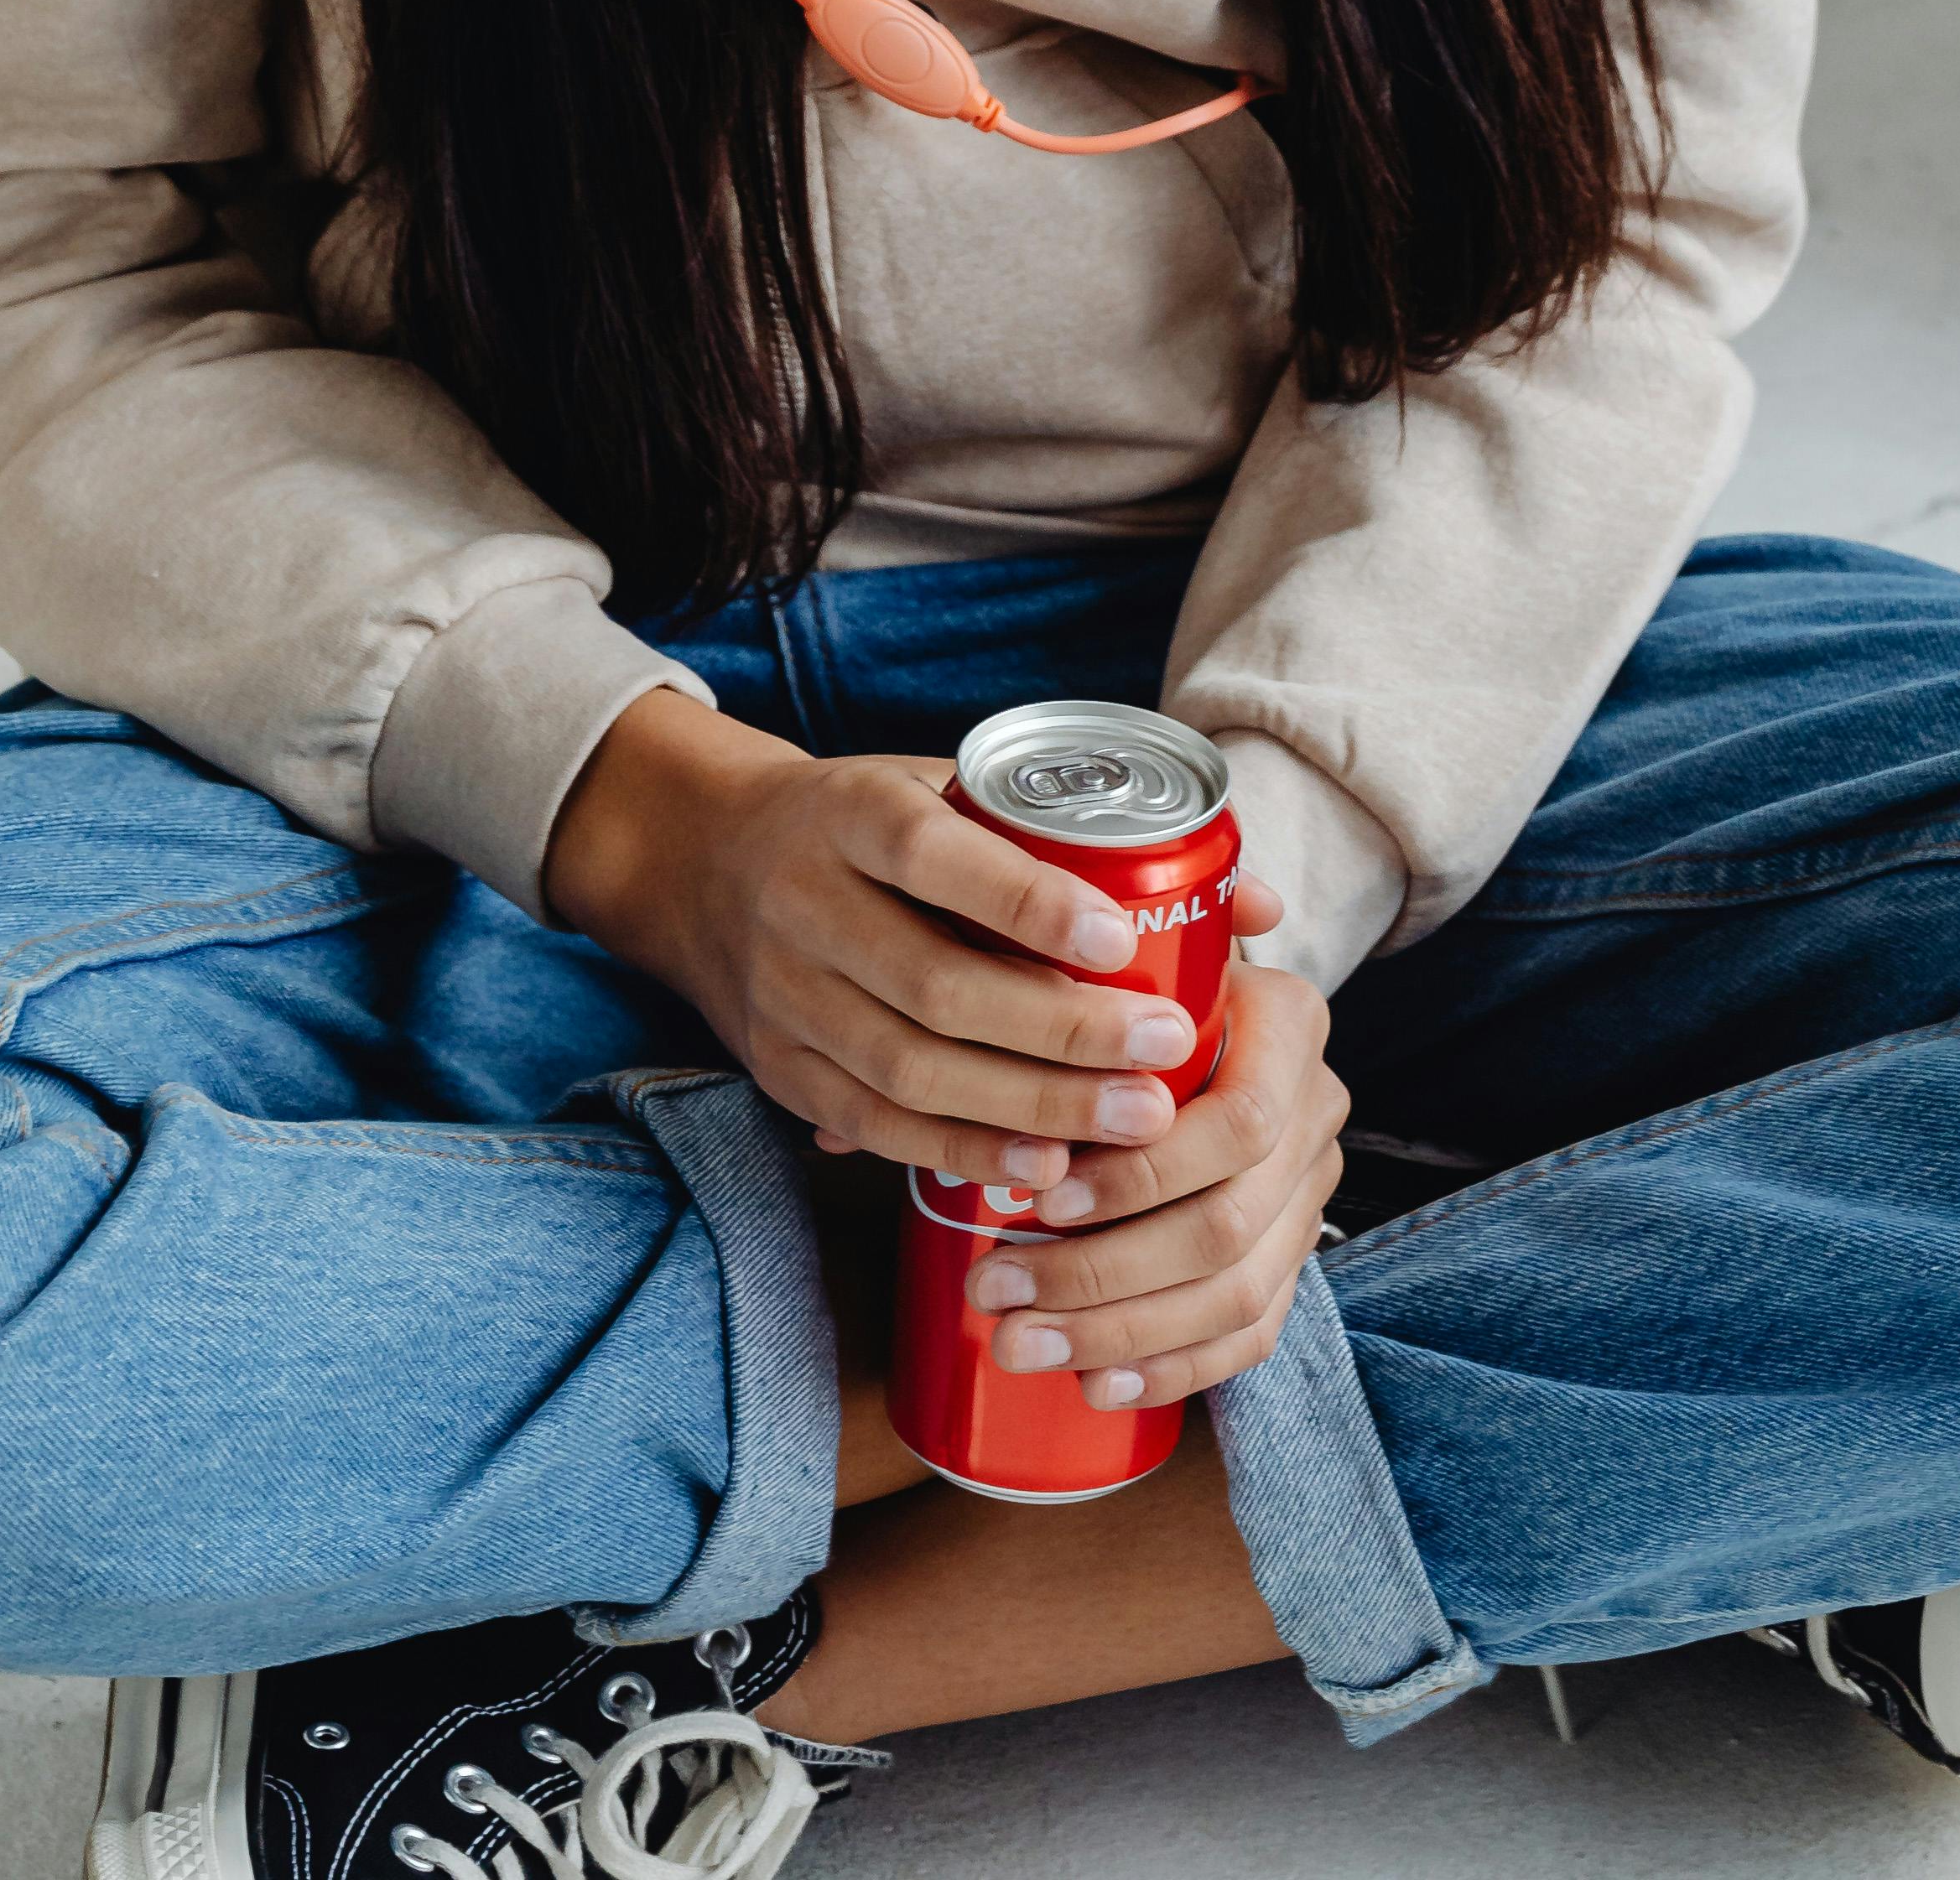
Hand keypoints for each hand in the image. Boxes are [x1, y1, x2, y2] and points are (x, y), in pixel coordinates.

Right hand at [545, 686, 1284, 1202]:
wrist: (703, 864)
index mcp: (853, 814)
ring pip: (909, 1069)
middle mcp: (807, 904)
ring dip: (1028, 1106)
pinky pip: (879, 1126)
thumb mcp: (949, 794)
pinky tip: (1045, 1165)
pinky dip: (965, 1150)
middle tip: (1165, 1054)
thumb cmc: (873, 826)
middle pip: (936, 984)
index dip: (1030, 902)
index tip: (1124, 935)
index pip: (939, 858)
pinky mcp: (784, 1072)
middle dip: (1061, 1031)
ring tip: (1131, 1123)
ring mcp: (787, 997)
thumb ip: (1089, 843)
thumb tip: (1256, 901)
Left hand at [956, 950, 1346, 1413]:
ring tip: (1016, 1343)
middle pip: (1227, 1226)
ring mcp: (1310, 1192)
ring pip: (1235, 1293)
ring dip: (1119, 1334)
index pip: (1240, 1123)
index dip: (1140, 1175)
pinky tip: (1097, 1388)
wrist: (1210, 1016)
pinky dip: (1174, 1369)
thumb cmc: (1141, 975)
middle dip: (1101, 1275)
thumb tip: (1095, 937)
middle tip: (996, 1293)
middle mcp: (1317, 1108)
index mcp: (1290, 1024)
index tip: (1037, 1201)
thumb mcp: (1134, 932)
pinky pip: (1252, 1333)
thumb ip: (1105, 925)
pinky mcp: (1293, 1256)